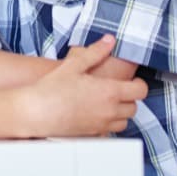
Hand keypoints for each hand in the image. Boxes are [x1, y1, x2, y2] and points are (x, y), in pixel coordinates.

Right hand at [21, 36, 148, 137]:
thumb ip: (96, 52)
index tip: (132, 81)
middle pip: (134, 107)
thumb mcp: (74, 64)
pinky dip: (108, 124)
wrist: (36, 112)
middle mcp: (110, 111)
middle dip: (129, 98)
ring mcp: (102, 125)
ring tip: (107, 102)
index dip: (139, 84)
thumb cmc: (53, 87)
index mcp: (109, 92)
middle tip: (117, 90)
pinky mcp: (93, 135)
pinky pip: (110, 131)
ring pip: (124, 122)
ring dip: (121, 112)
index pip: (140, 91)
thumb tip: (110, 40)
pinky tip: (95, 114)